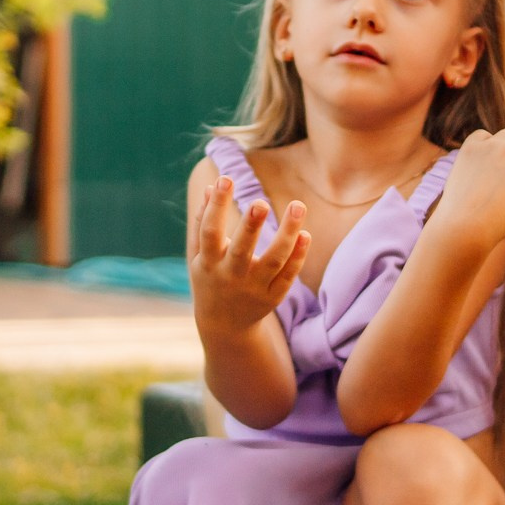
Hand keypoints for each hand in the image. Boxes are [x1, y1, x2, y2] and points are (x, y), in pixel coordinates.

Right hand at [189, 177, 309, 338]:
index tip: (225, 179)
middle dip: (251, 226)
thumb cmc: (210, 279)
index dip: (216, 206)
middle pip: (242, 250)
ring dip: (287, 234)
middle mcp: (231, 276)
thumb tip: (212, 186)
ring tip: (298, 205)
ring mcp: (254, 288)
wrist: (225, 326)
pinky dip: (298, 256)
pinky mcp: (274, 296)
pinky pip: (289, 275)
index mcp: (208, 263)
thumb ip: (203, 222)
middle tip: (261, 202)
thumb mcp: (199, 255)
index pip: (210, 232)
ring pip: (274, 261)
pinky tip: (305, 234)